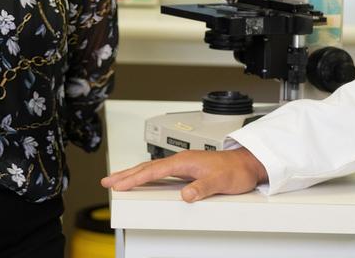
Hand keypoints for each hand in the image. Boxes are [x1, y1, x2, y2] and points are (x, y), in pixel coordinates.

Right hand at [101, 147, 268, 202]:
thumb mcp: (219, 182)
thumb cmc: (234, 170)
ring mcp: (183, 164)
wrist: (247, 163)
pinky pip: (160, 172)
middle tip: (107, 181)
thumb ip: (201, 188)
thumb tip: (185, 195)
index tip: (118, 184)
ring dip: (134, 174)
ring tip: (118, 179)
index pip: (152, 171)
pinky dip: (146, 175)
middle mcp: (181, 161)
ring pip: (152, 169)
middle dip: (126, 174)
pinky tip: (143, 179)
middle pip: (146, 168)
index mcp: (184, 161)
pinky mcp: (186, 169)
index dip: (133, 178)